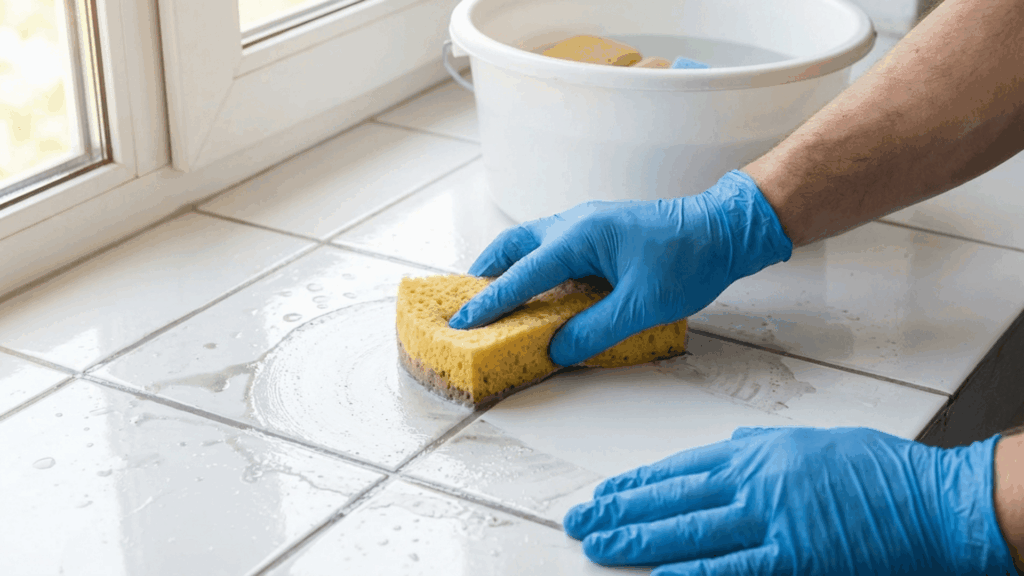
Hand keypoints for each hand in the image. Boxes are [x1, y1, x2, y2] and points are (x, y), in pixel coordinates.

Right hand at [448, 170, 792, 366]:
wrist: (725, 228)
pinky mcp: (600, 230)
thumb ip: (595, 331)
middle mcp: (575, 223)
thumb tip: (557, 350)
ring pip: (532, 242)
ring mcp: (587, 223)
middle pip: (514, 245)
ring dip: (510, 267)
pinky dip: (536, 266)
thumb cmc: (690, 260)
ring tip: (497, 297)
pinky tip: (542, 289)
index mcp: (580, 237)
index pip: (522, 275)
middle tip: (468, 303)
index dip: (490, 303)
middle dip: (486, 273)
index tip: (462, 323)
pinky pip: (554, 247)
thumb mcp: (642, 306)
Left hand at [563, 427, 1014, 574]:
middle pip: (672, 497)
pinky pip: (733, 567)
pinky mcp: (795, 558)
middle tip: (579, 520)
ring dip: (637, 539)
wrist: (931, 498)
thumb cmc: (876, 469)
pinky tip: (657, 574)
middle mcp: (754, 482)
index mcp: (756, 453)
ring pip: (689, 530)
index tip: (603, 492)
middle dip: (620, 509)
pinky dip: (693, 572)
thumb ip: (761, 446)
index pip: (678, 468)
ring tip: (597, 544)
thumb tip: (726, 446)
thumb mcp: (810, 441)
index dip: (635, 482)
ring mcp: (772, 520)